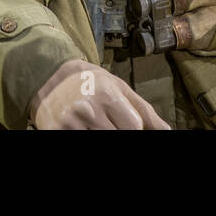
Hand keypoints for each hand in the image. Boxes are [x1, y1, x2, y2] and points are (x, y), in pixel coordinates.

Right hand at [30, 59, 169, 129]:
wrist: (49, 75)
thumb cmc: (90, 82)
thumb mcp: (119, 88)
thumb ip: (144, 111)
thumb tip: (167, 130)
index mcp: (106, 94)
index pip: (133, 127)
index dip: (132, 128)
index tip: (128, 125)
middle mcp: (88, 108)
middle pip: (116, 136)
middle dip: (115, 131)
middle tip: (108, 122)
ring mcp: (70, 122)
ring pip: (97, 139)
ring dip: (99, 133)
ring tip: (97, 124)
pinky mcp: (56, 130)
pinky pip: (79, 139)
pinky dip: (86, 135)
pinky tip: (86, 127)